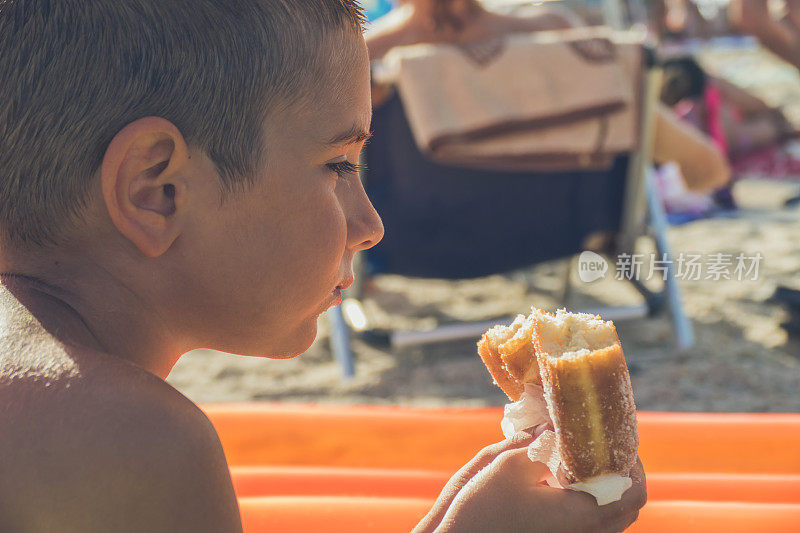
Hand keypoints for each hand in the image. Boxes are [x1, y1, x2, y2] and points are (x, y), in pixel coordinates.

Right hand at [417, 433, 646, 532]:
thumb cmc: (482, 506)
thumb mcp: (510, 463)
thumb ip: (542, 440)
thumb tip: (560, 421)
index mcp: (580, 514)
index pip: (633, 491)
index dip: (633, 463)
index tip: (615, 437)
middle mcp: (584, 532)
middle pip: (630, 507)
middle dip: (624, 472)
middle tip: (605, 444)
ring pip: (614, 517)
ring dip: (610, 486)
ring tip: (588, 458)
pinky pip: (595, 522)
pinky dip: (594, 498)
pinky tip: (569, 478)